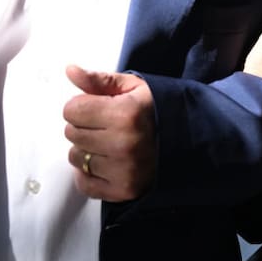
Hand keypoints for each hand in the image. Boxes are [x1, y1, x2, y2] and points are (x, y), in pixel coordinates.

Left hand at [63, 65, 156, 201]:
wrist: (192, 141)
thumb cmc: (160, 111)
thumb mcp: (135, 88)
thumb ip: (100, 80)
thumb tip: (70, 70)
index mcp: (125, 113)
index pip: (72, 109)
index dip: (83, 106)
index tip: (100, 108)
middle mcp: (123, 143)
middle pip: (71, 133)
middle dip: (85, 127)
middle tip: (108, 127)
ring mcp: (124, 170)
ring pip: (76, 158)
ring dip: (88, 151)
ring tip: (110, 145)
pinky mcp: (124, 190)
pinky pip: (85, 184)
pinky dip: (90, 175)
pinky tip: (107, 164)